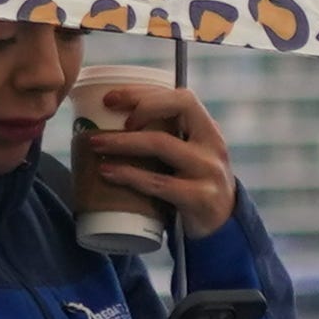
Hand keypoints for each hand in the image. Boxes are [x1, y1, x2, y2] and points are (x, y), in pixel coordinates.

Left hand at [79, 81, 237, 236]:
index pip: (181, 97)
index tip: (112, 97)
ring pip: (162, 144)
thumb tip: (109, 122)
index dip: (145, 93)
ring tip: (95, 144)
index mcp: (208, 129)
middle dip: (138, 107)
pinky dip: (129, 175)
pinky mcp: (199, 198)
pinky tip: (108, 173)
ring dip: (123, 141)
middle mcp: (212, 145)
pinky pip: (158, 183)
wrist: (222, 226)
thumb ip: (165, 137)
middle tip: (107, 113)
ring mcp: (208, 171)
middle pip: (177, 109)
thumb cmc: (193, 184)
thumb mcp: (190, 155)